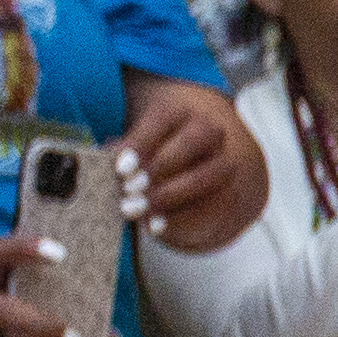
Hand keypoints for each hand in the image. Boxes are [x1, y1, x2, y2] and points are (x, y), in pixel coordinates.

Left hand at [117, 73, 257, 247]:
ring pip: (207, 176)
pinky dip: (183, 220)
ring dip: (169, 196)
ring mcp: (228, 161)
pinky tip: (156, 226)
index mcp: (184, 110)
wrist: (214, 160)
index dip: (141, 143)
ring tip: (138, 211)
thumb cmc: (165, 148)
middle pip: (191, 144)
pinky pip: (214, 205)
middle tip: (129, 190)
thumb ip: (127, 151)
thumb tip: (102, 163)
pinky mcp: (235, 190)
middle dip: (158, 169)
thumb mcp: (146, 139)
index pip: (164, 118)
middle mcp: (212, 131)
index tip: (121, 168)